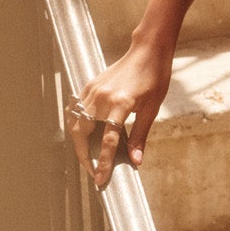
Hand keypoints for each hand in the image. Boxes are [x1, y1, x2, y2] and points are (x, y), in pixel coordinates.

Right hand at [65, 40, 172, 189]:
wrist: (147, 50)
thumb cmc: (155, 78)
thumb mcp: (152, 109)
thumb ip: (140, 136)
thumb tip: (136, 161)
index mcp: (121, 104)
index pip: (108, 141)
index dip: (103, 163)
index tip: (100, 180)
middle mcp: (103, 97)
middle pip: (82, 133)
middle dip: (84, 155)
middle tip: (93, 170)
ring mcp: (93, 90)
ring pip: (75, 122)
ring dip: (78, 142)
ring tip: (88, 155)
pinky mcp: (89, 85)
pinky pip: (76, 109)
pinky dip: (76, 124)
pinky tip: (84, 135)